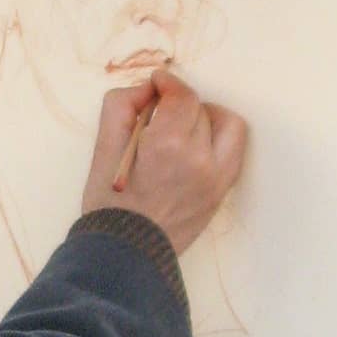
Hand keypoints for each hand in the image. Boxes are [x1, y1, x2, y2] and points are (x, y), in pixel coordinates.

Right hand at [80, 70, 247, 254]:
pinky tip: (197, 147)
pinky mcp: (221, 192)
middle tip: (160, 116)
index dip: (169, 84)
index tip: (158, 84)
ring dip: (208, 119)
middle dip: (180, 105)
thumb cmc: (109, 205)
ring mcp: (216, 178)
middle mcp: (200, 159)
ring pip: (228, 127)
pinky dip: (219, 141)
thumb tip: (147, 89)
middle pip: (201, 109)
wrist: (126, 253)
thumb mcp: (102, 149)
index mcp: (168, 145)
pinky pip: (233, 152)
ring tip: (186, 128)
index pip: (183, 96)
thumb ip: (121, 106)